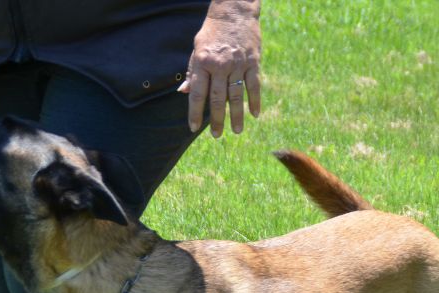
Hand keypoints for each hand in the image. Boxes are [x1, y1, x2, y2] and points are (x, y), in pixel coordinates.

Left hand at [179, 0, 260, 136]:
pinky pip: (254, 85)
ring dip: (236, 115)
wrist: (234, 12)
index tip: (193, 128)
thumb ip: (192, 72)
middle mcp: (220, 65)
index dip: (194, 112)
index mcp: (202, 62)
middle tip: (216, 135)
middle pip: (217, 99)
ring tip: (236, 131)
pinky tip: (254, 114)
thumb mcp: (196, 49)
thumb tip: (183, 92)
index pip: (197, 93)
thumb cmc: (212, 32)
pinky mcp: (253, 62)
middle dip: (216, 119)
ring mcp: (238, 64)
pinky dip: (255, 100)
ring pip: (237, 96)